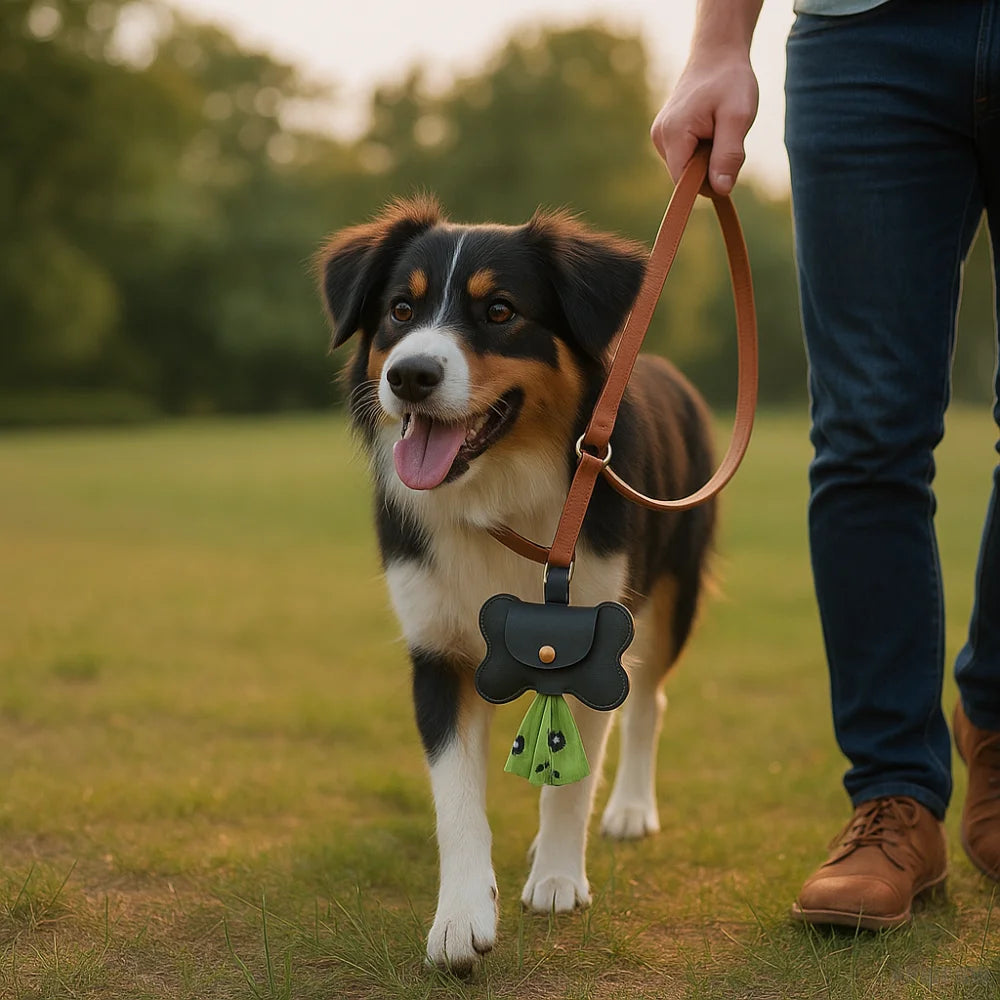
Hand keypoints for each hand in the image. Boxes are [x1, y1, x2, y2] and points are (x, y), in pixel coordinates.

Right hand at [650, 54, 758, 195]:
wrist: (718, 54)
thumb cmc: (730, 82)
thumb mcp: (738, 117)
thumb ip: (729, 154)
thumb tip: (721, 189)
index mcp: (673, 134)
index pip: (684, 182)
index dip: (708, 183)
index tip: (730, 165)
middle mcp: (659, 137)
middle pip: (685, 177)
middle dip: (710, 168)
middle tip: (728, 138)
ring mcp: (659, 136)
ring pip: (686, 169)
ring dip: (707, 160)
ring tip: (718, 130)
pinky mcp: (665, 135)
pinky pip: (685, 158)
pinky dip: (702, 151)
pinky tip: (710, 129)